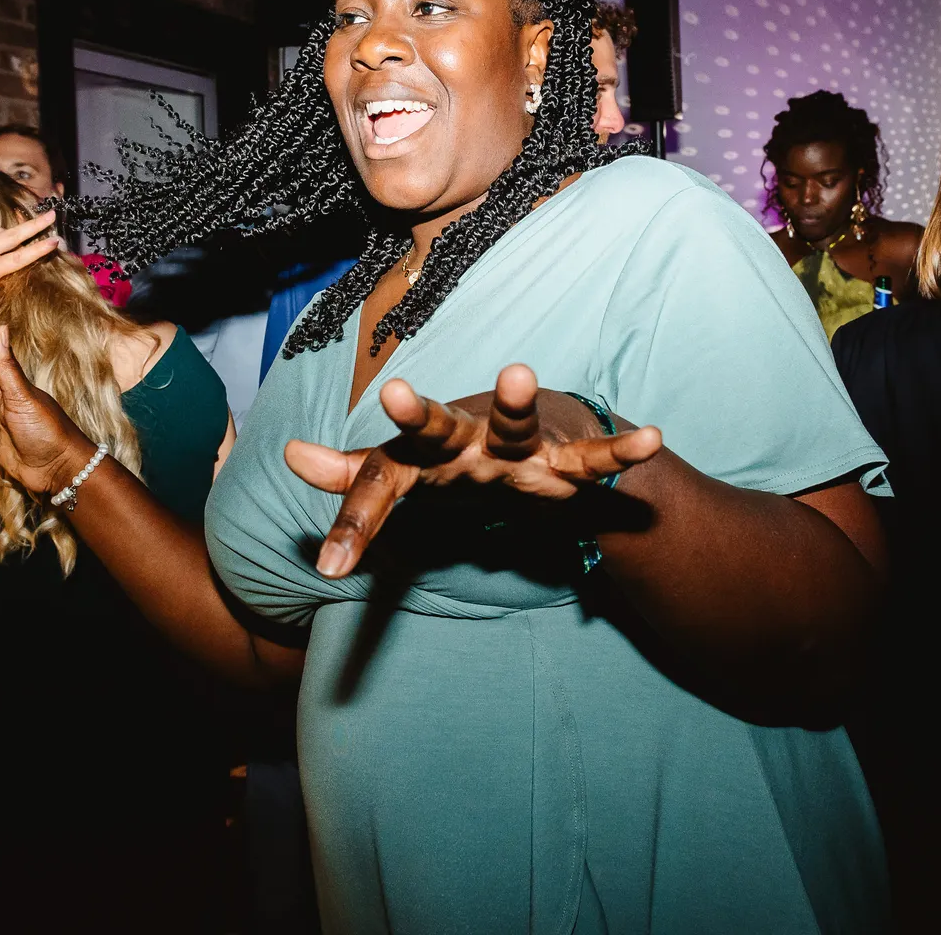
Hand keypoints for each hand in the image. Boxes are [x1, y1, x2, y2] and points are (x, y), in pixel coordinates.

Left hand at [285, 364, 662, 577]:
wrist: (530, 434)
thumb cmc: (454, 458)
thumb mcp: (402, 474)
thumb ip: (353, 478)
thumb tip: (290, 453)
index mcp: (420, 455)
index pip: (378, 486)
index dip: (354, 524)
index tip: (331, 567)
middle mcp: (464, 442)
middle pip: (437, 431)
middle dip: (419, 419)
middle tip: (396, 397)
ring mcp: (515, 446)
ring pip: (515, 425)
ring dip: (519, 402)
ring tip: (519, 373)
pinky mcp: (561, 459)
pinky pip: (590, 460)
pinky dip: (618, 451)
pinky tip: (650, 439)